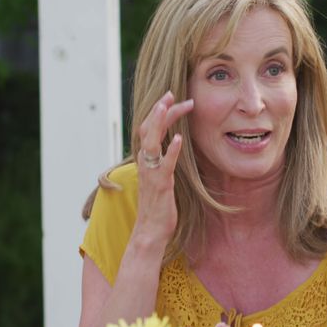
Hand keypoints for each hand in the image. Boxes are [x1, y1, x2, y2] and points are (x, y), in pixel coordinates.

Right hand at [131, 92, 193, 244]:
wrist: (150, 232)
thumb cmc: (157, 207)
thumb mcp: (160, 180)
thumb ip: (163, 162)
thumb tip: (172, 147)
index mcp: (146, 161)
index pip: (149, 130)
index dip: (157, 112)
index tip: (169, 98)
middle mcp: (145, 164)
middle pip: (148, 130)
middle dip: (159, 110)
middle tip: (171, 93)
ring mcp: (152, 174)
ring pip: (152, 143)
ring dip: (161, 123)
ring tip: (169, 106)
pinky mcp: (161, 186)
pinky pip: (165, 166)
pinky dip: (171, 151)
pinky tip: (180, 139)